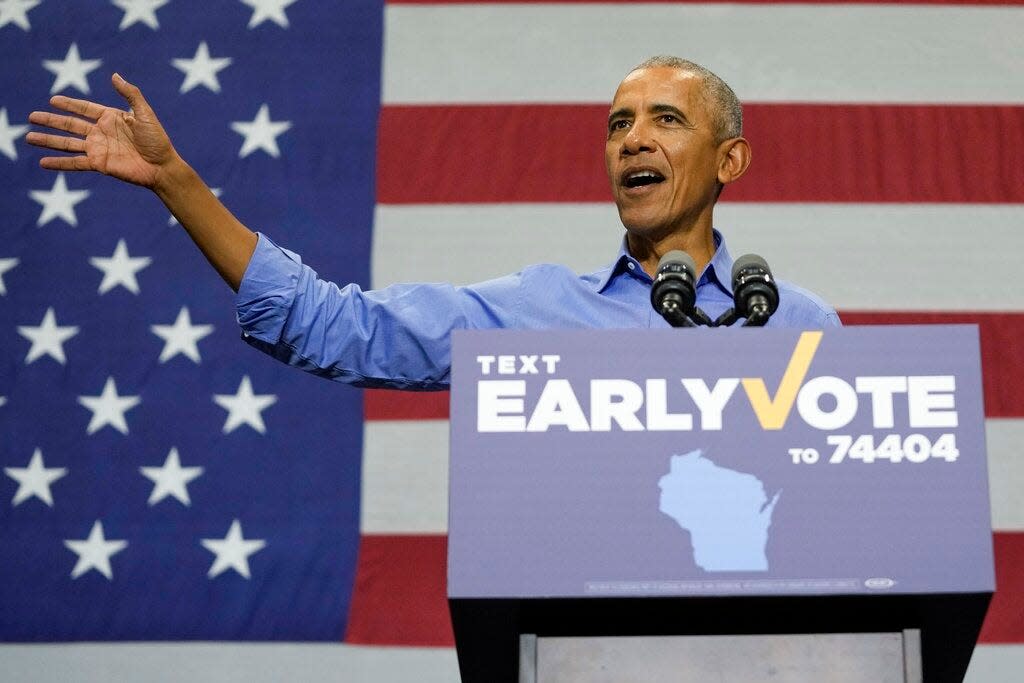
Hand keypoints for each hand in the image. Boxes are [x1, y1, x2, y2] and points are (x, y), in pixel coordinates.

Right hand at [26, 73, 178, 189]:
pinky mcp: (99, 164)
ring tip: (29, 137)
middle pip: (70, 125)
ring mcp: (98, 149)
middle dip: (50, 121)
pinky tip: (43, 163)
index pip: (84, 108)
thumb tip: (114, 75)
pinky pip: (75, 162)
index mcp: (111, 118)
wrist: (162, 167)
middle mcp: (101, 133)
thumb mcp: (144, 113)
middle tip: (31, 116)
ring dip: (48, 141)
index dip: (69, 104)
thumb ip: (130, 94)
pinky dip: (59, 163)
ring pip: (67, 143)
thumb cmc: (157, 140)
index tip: (53, 100)